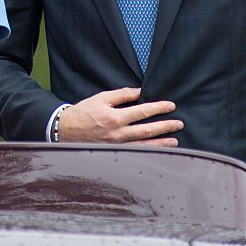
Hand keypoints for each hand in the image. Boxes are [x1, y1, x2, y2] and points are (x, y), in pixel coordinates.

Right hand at [57, 87, 182, 144]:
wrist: (66, 130)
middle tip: (179, 124)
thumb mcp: (101, 98)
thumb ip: (121, 95)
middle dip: (165, 127)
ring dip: (161, 143)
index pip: (142, 111)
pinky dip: (148, 152)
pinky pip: (135, 153)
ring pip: (144, 145)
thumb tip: (140, 92)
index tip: (170, 106)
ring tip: (174, 140)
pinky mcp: (114, 153)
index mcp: (114, 117)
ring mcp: (117, 146)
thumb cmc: (83, 113)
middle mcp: (117, 134)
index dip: (158, 108)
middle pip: (147, 130)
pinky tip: (157, 150)